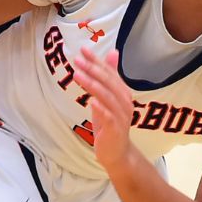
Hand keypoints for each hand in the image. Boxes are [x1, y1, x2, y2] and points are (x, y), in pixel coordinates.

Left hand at [73, 46, 135, 170]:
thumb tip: (112, 52)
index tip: (83, 50)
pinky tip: (91, 101)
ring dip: (93, 85)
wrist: (117, 152)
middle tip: (78, 60)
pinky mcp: (115, 129)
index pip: (109, 73)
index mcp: (122, 93)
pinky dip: (100, 108)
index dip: (97, 61)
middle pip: (108, 82)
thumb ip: (110, 77)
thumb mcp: (108, 97)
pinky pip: (108, 117)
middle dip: (93, 69)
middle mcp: (124, 102)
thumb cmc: (110, 123)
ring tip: (78, 74)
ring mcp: (120, 116)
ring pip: (107, 97)